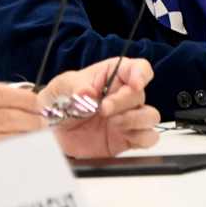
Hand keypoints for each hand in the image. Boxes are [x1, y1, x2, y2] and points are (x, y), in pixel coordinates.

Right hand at [0, 84, 45, 164]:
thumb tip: (15, 98)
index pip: (1, 93)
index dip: (26, 99)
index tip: (39, 104)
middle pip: (9, 117)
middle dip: (33, 121)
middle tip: (45, 124)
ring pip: (7, 139)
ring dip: (28, 139)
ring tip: (38, 140)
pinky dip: (12, 154)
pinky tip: (20, 153)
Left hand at [40, 58, 160, 157]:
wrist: (54, 131)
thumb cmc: (60, 100)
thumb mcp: (61, 87)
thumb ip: (74, 87)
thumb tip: (87, 92)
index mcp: (111, 75)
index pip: (137, 68)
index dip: (141, 73)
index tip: (135, 84)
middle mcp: (124, 95)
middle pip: (140, 94)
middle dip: (123, 102)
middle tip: (103, 108)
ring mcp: (128, 117)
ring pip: (151, 116)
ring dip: (134, 120)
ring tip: (112, 123)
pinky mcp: (129, 138)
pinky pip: (149, 138)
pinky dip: (140, 138)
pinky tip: (122, 135)